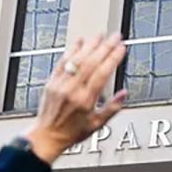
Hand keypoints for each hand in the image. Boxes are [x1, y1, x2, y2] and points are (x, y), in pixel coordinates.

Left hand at [25, 34, 127, 163]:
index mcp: (85, 100)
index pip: (102, 73)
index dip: (113, 58)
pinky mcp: (52, 82)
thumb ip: (112, 108)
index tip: (121, 48)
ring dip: (90, 45)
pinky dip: (71, 50)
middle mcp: (72, 90)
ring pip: (77, 60)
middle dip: (105, 47)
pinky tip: (79, 42)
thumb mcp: (97, 124)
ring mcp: (60, 84)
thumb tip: (124, 94)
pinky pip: (62, 62)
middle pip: (91, 63)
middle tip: (115, 36)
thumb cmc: (70, 133)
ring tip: (100, 35)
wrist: (46, 136)